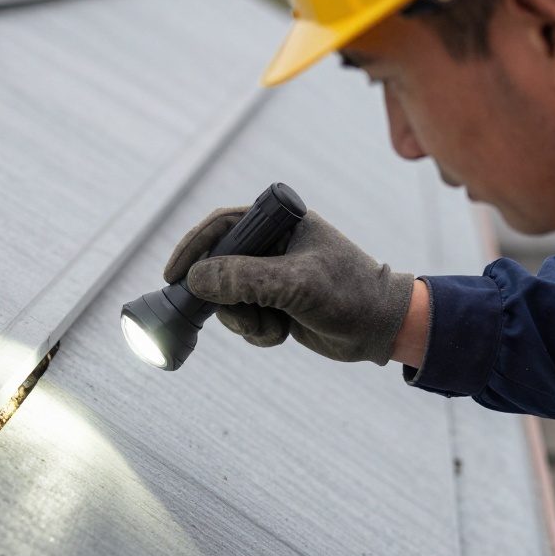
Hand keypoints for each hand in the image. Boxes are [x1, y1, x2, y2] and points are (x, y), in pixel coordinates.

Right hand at [163, 206, 414, 365]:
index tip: (173, 276)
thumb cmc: (349, 295)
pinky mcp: (274, 303)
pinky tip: (282, 334)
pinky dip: (257, 332)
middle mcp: (271, 245)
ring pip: (227, 299)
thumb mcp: (296, 285)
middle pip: (217, 267)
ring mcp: (271, 275)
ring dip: (244, 320)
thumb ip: (244, 279)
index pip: (221, 225)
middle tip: (241, 316)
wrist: (381, 329)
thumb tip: (194, 280)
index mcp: (279, 221)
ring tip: (273, 326)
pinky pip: (243, 318)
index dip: (193, 249)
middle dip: (224, 299)